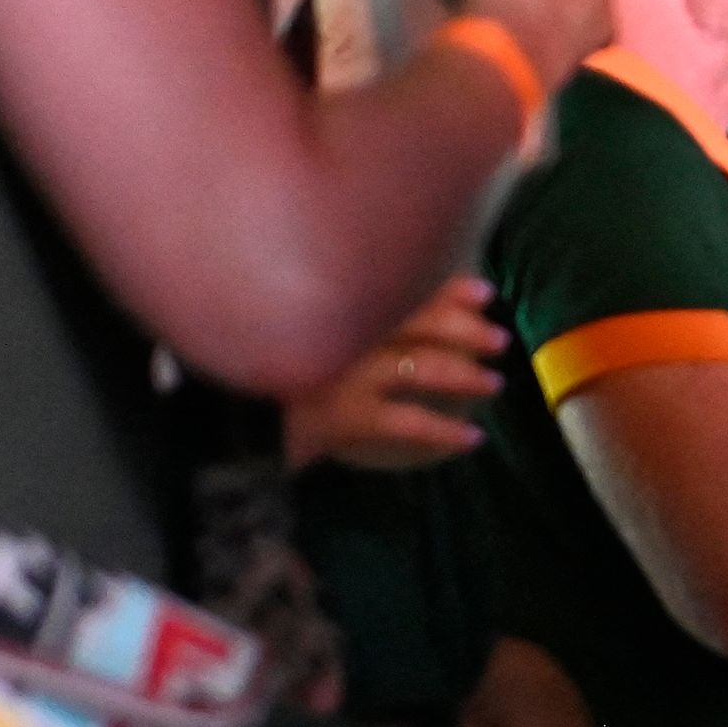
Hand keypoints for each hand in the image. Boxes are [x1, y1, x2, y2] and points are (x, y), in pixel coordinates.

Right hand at [283, 276, 506, 469]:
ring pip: (422, 366)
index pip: (401, 287)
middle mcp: (340, 329)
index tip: (485, 294)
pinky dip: (446, 430)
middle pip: (419, 321)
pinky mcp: (342, 415)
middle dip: (468, 329)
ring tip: (495, 384)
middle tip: (500, 341)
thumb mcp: (299, 334)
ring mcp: (342, 372)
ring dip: (467, 376)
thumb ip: (342, 320)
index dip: (449, 289)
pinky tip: (473, 439)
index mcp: (332, 303)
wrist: (228, 421)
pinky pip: (409, 421)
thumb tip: (400, 317)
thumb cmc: (262, 377)